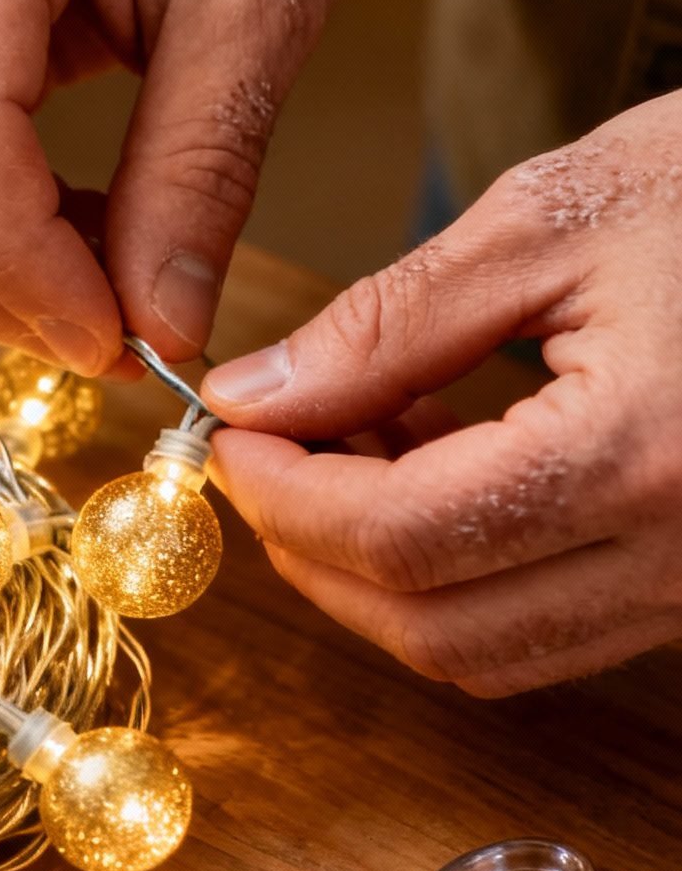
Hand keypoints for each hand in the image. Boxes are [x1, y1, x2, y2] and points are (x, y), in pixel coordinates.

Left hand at [201, 98, 681, 694]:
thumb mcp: (551, 218)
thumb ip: (388, 323)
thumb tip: (253, 396)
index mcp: (639, 455)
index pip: (401, 538)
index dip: (286, 498)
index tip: (230, 436)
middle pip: (436, 629)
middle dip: (319, 556)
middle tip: (270, 454)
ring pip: (492, 652)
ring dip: (387, 577)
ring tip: (352, 449)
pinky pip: (556, 628)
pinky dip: (467, 575)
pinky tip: (438, 467)